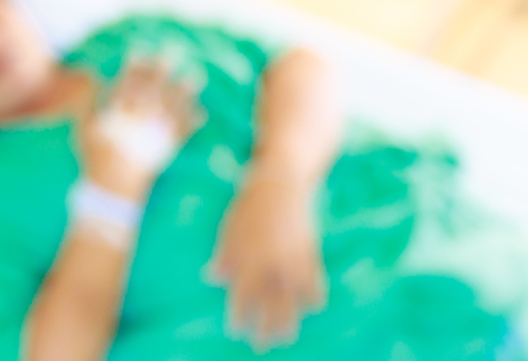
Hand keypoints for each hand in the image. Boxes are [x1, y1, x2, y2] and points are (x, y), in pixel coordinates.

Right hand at [79, 62, 204, 198]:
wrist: (111, 188)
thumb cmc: (93, 157)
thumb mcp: (83, 129)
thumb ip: (88, 103)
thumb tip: (94, 78)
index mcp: (117, 116)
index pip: (126, 86)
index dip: (133, 68)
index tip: (139, 51)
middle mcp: (137, 123)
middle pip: (152, 92)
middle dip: (161, 71)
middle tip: (171, 52)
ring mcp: (153, 136)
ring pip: (171, 109)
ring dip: (184, 93)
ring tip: (196, 76)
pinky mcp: (164, 150)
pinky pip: (180, 134)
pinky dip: (191, 123)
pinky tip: (201, 112)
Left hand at [207, 170, 325, 351]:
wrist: (280, 183)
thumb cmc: (248, 207)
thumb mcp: (229, 229)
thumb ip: (224, 256)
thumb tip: (212, 279)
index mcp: (247, 257)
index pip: (242, 294)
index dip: (239, 315)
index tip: (236, 332)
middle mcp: (270, 261)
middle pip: (269, 302)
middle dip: (266, 328)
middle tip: (263, 347)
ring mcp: (292, 257)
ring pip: (292, 296)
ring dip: (290, 319)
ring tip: (287, 338)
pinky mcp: (309, 249)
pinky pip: (314, 277)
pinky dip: (314, 293)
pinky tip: (314, 308)